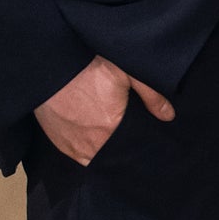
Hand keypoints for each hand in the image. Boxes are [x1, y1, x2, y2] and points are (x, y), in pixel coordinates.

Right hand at [34, 55, 173, 164]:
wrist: (49, 62)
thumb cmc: (88, 65)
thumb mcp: (126, 72)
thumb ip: (150, 95)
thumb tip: (168, 116)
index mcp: (111, 129)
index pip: (132, 149)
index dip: (138, 145)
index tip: (142, 139)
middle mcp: (91, 144)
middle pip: (114, 155)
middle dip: (122, 148)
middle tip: (124, 132)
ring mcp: (72, 145)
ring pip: (94, 157)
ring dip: (102, 149)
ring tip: (107, 133)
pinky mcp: (57, 141)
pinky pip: (76, 154)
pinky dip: (85, 147)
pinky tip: (90, 134)